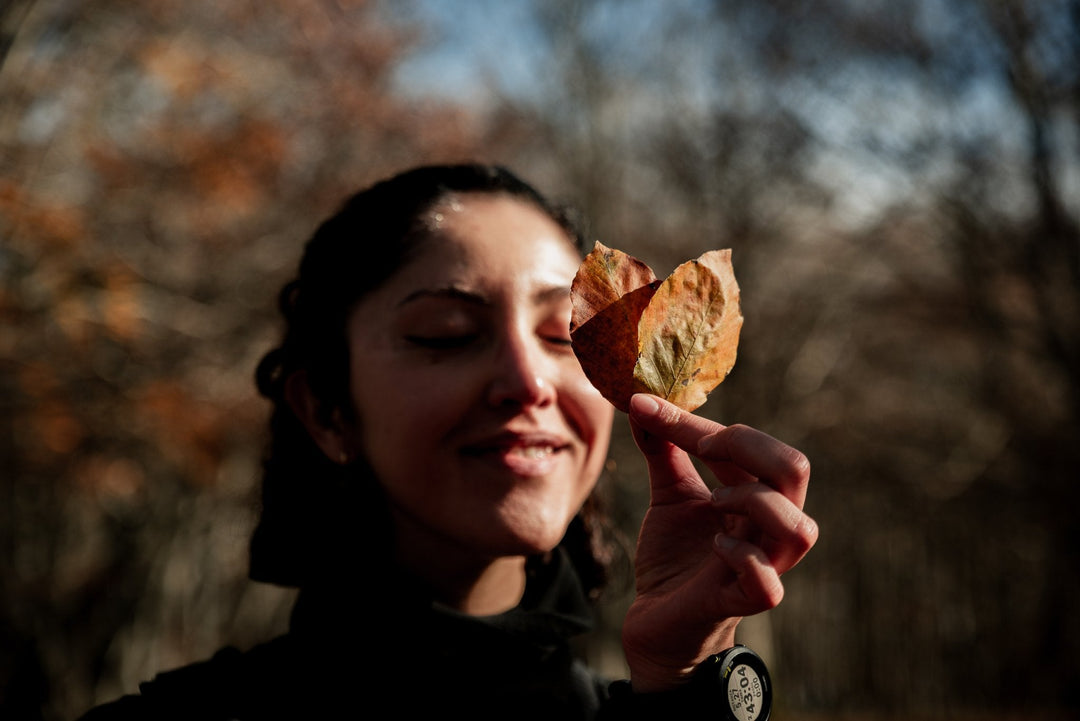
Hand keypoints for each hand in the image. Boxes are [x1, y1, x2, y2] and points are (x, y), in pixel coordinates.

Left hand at [620, 393, 817, 692]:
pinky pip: (768, 585)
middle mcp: (767, 528)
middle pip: (795, 470)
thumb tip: (643, 401)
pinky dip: (744, 559)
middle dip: (747, 445)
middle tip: (700, 446)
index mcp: (755, 496)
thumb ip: (662, 451)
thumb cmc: (674, 559)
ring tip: (713, 501)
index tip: (647, 407)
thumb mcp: (669, 496)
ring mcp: (761, 566)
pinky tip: (715, 547)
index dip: (701, 421)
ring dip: (752, 501)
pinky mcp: (738, 603)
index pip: (753, 444)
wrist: (655, 623)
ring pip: (798, 527)